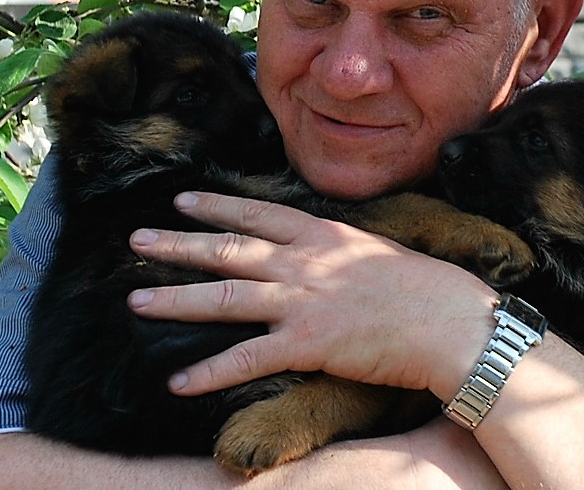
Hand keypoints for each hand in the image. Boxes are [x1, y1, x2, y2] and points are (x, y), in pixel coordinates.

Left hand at [127, 191, 498, 398]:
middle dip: (177, 245)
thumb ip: (337, 247)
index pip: (257, 213)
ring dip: (175, 300)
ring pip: (223, 297)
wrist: (448, 319)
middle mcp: (303, 261)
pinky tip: (177, 382)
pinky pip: (246, 359)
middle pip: (227, 249)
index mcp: (322, 234)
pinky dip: (208, 373)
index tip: (182, 200)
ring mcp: (301, 301)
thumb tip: (318, 248)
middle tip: (136, 241)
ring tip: (135, 301)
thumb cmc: (423, 286)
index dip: (216, 206)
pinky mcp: (306, 344)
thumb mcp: (375, 248)